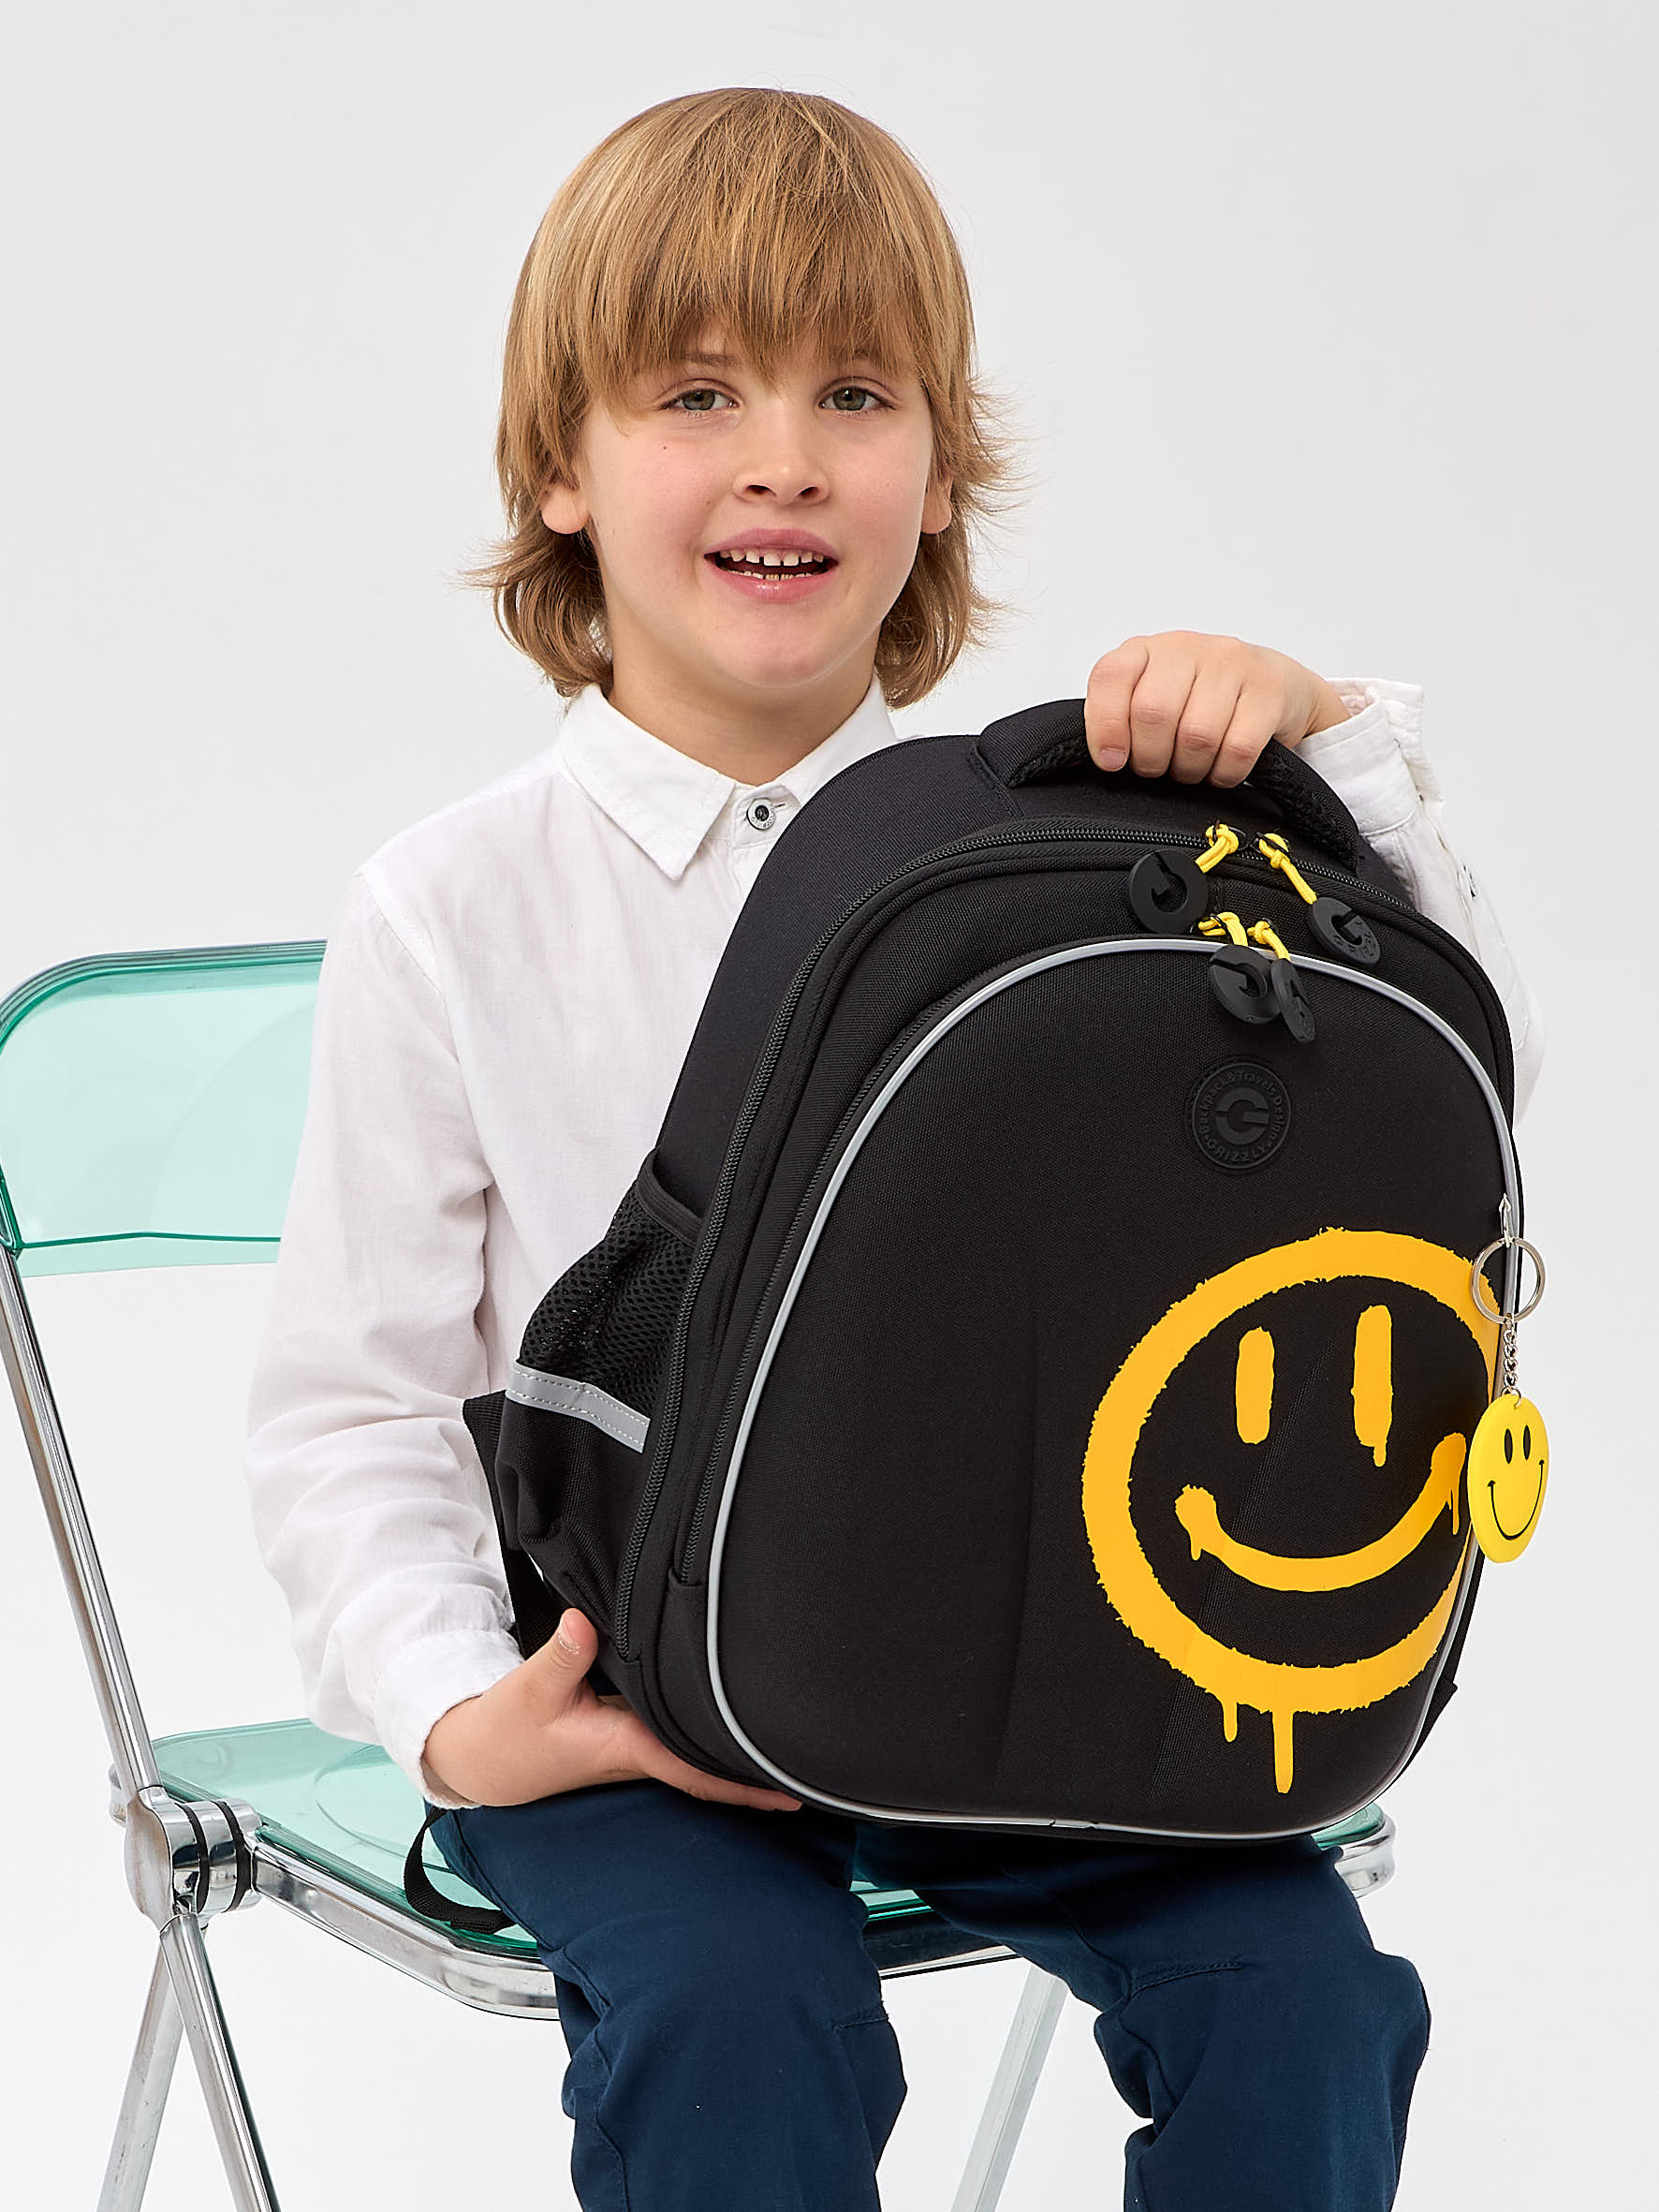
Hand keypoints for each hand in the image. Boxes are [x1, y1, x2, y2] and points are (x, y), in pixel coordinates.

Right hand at [421, 1607, 803, 1811]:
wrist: (483, 1755)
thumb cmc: (508, 1728)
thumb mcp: (530, 1688)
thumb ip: (562, 1655)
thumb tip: (585, 1622)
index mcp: (625, 1747)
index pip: (696, 1771)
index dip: (744, 1784)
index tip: (790, 1792)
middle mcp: (639, 1752)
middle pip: (712, 1765)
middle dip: (760, 1766)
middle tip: (817, 1759)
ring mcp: (635, 1746)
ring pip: (698, 1751)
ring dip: (737, 1748)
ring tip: (792, 1737)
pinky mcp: (627, 1733)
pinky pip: (680, 1736)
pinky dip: (709, 1731)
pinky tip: (734, 1717)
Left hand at [1083, 633, 1349, 787]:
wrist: (1277, 686)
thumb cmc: (1203, 699)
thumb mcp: (1154, 698)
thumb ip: (1123, 718)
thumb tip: (1108, 759)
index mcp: (1147, 649)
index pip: (1111, 676)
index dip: (1106, 726)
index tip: (1112, 761)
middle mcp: (1187, 648)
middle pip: (1152, 713)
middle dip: (1151, 758)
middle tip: (1161, 768)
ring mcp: (1232, 664)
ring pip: (1196, 735)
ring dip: (1190, 769)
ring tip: (1193, 768)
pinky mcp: (1269, 690)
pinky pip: (1238, 748)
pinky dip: (1224, 773)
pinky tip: (1222, 769)